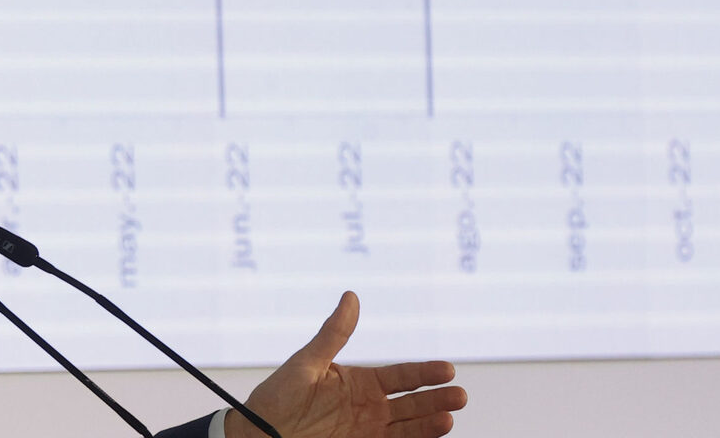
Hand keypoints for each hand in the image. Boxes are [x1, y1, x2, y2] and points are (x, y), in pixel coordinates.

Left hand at [225, 292, 466, 437]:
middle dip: (436, 399)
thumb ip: (334, 334)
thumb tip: (351, 296)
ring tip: (450, 418)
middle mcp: (369, 407)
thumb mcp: (308, 362)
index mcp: (360, 382)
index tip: (448, 370)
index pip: (402, 377)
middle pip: (412, 403)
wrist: (260, 432)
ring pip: (408, 426)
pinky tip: (431, 433)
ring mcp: (367, 430)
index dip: (424, 373)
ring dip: (430, 423)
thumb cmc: (278, 395)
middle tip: (460, 396)